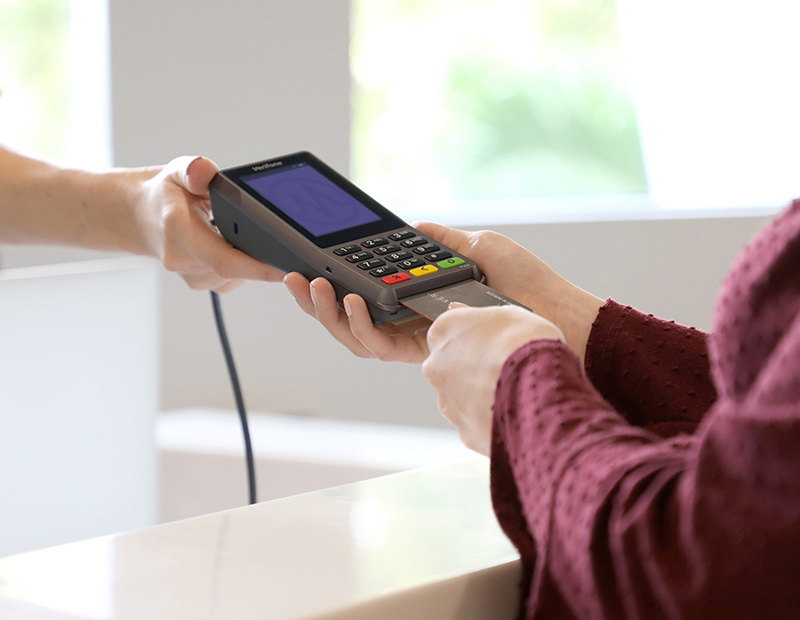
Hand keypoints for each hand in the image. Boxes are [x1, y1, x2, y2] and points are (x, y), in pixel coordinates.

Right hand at [137, 156, 284, 291]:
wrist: (139, 217)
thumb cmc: (163, 194)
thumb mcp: (176, 171)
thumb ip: (193, 170)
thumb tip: (206, 171)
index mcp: (178, 231)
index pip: (223, 260)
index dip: (258, 268)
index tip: (286, 267)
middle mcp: (183, 260)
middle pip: (237, 269)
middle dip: (263, 257)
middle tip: (282, 240)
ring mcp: (193, 275)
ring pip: (238, 273)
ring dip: (251, 256)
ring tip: (245, 231)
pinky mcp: (203, 282)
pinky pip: (234, 276)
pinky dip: (242, 261)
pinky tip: (235, 242)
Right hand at [284, 221, 601, 362]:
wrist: (554, 309)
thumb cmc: (524, 280)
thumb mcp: (477, 246)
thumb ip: (439, 240)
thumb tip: (412, 228)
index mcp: (420, 298)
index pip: (367, 294)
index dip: (335, 284)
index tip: (310, 264)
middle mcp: (414, 322)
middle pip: (350, 320)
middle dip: (315, 304)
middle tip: (292, 279)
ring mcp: (420, 340)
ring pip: (357, 338)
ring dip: (328, 316)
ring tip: (313, 288)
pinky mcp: (428, 352)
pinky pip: (381, 347)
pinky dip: (362, 326)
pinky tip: (354, 301)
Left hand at [422, 303, 564, 455]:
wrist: (542, 390)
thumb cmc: (529, 345)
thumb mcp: (509, 314)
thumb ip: (479, 316)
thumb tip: (459, 311)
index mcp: (444, 331)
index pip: (448, 332)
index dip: (471, 339)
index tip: (489, 344)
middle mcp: (436, 366)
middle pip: (449, 367)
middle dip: (471, 369)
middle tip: (503, 369)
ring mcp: (448, 401)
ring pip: (460, 397)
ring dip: (480, 396)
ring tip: (514, 392)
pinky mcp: (464, 430)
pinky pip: (476, 422)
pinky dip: (491, 419)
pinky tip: (514, 412)